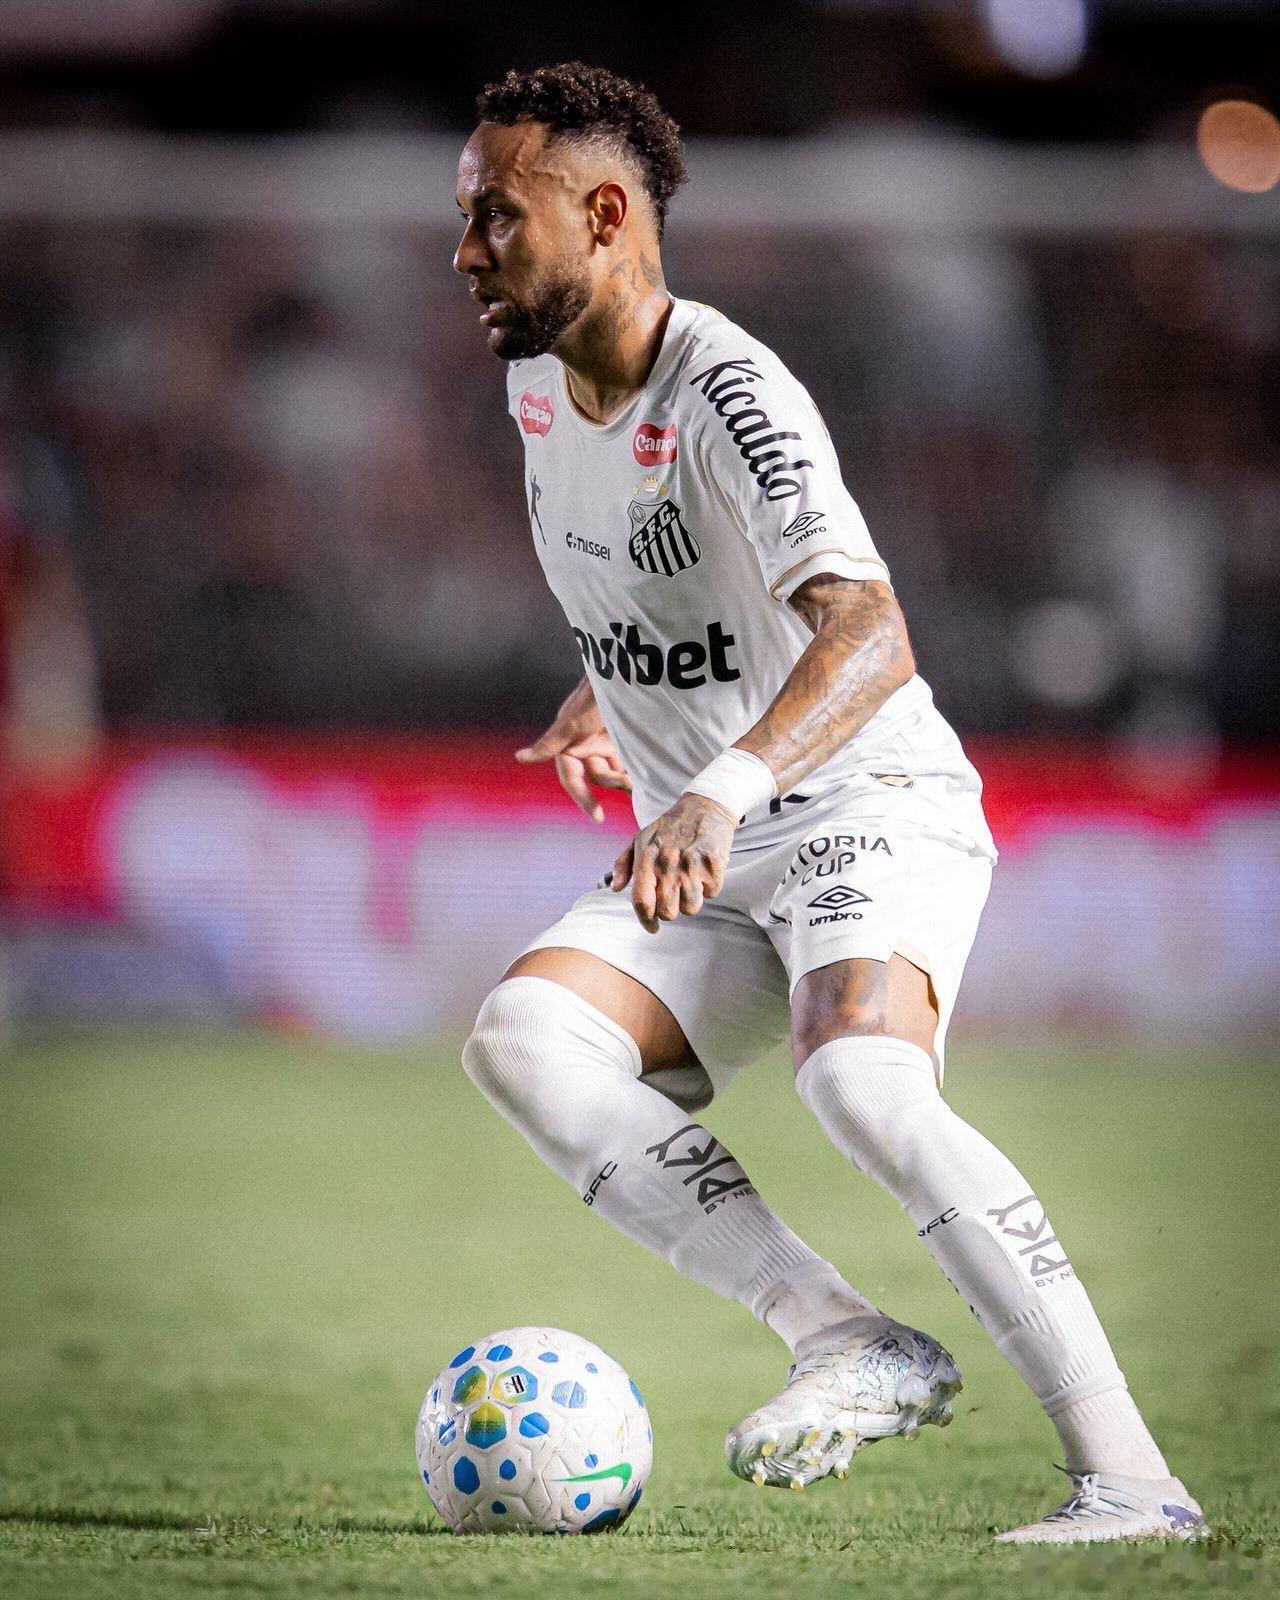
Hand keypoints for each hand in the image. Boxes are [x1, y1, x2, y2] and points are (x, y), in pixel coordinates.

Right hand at [516, 677, 632, 822]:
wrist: (631, 667)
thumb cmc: (600, 691)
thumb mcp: (577, 718)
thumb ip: (552, 741)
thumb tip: (520, 757)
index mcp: (570, 740)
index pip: (573, 777)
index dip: (583, 798)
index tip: (598, 818)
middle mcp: (586, 742)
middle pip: (596, 776)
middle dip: (612, 781)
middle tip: (631, 783)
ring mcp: (608, 738)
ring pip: (614, 770)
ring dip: (626, 776)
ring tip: (642, 774)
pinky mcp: (626, 734)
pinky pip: (629, 759)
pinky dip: (636, 766)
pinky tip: (647, 767)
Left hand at [610, 792, 736, 932]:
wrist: (704, 806)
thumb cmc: (669, 827)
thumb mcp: (640, 839)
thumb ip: (623, 864)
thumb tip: (615, 888)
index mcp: (647, 859)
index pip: (641, 901)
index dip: (646, 920)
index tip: (652, 927)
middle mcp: (668, 864)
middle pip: (668, 912)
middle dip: (671, 909)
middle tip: (675, 895)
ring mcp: (692, 864)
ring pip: (691, 908)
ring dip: (691, 900)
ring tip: (690, 881)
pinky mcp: (714, 863)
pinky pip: (712, 893)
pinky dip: (710, 887)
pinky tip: (705, 871)